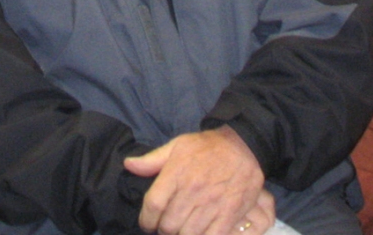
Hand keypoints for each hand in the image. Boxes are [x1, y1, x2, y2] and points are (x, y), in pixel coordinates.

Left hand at [125, 127, 266, 234]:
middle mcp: (192, 191)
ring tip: (181, 231)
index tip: (147, 224)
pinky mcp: (229, 214)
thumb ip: (152, 160)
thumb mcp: (177, 146)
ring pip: (188, 234)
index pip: (153, 205)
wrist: (244, 146)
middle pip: (168, 225)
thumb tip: (128, 165)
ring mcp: (212, 205)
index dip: (146, 220)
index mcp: (176, 174)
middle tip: (165, 228)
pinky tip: (199, 233)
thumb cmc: (207, 147)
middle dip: (163, 230)